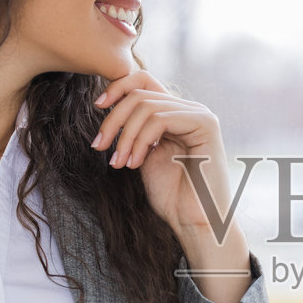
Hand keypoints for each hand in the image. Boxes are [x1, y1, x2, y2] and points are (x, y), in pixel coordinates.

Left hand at [89, 70, 235, 238]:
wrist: (195, 222)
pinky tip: (136, 163)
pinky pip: (160, 119)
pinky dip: (140, 141)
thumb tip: (109, 105)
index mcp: (176, 114)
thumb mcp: (144, 155)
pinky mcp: (205, 125)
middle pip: (140, 92)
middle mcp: (190, 109)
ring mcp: (200, 115)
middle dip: (113, 119)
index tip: (97, 106)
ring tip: (119, 163)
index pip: (144, 80)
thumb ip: (135, 130)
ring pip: (146, 105)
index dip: (118, 87)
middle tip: (99, 146)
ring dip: (125, 136)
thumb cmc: (171, 195)